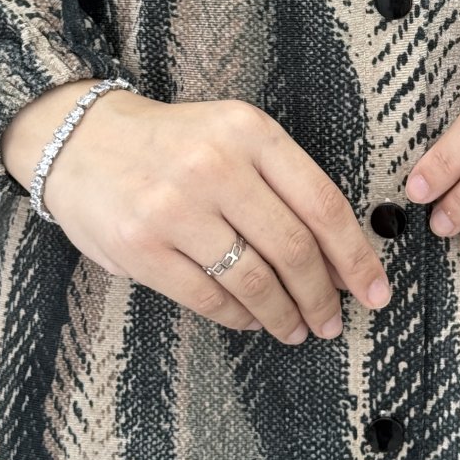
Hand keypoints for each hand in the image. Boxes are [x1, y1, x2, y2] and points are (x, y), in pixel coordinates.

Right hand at [0, 83, 391, 343]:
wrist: (83, 139)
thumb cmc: (173, 143)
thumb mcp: (233, 137)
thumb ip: (283, 185)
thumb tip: (339, 256)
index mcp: (250, 132)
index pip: (323, 203)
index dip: (356, 255)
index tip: (376, 289)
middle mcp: (216, 165)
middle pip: (293, 247)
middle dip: (324, 295)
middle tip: (333, 320)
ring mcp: (175, 207)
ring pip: (254, 279)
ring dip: (284, 315)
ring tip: (297, 328)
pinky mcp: (141, 247)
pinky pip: (208, 297)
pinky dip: (239, 317)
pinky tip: (251, 319)